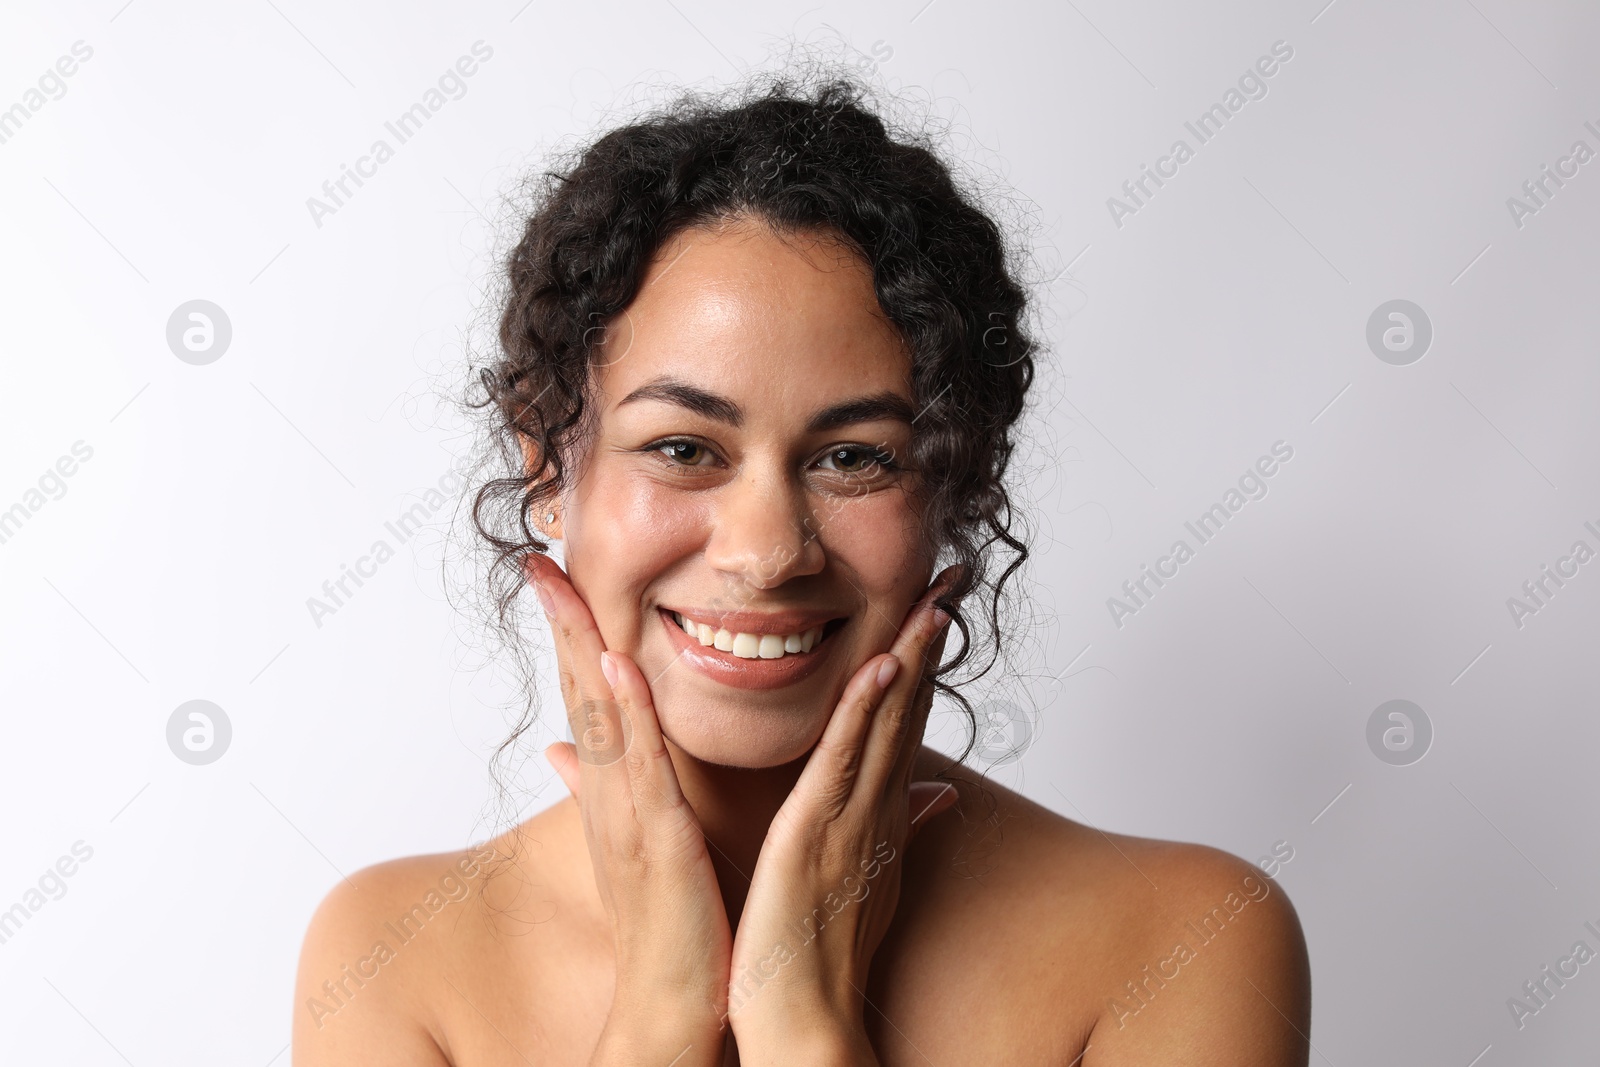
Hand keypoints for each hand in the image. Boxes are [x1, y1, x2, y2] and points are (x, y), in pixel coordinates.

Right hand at [529, 553, 731, 1065]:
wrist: (675, 1005)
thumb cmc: (671, 924)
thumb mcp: (637, 845)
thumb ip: (610, 790)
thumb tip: (563, 751)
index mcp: (614, 793)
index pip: (586, 698)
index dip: (568, 635)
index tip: (552, 576)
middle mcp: (610, 795)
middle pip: (579, 693)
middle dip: (561, 623)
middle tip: (538, 556)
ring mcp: (627, 815)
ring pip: (599, 716)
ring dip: (584, 646)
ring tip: (562, 585)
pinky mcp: (658, 843)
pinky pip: (640, 768)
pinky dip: (628, 715)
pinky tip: (620, 665)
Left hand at [722, 566, 962, 1060]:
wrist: (803, 1021)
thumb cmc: (819, 954)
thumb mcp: (869, 879)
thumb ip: (900, 826)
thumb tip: (939, 792)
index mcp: (878, 814)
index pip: (907, 722)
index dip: (925, 662)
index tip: (937, 607)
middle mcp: (876, 809)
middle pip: (910, 710)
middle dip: (930, 642)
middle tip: (950, 577)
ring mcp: (852, 820)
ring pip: (888, 725)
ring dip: (911, 660)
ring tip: (931, 600)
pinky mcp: (817, 835)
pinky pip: (845, 763)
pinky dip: (866, 713)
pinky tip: (882, 666)